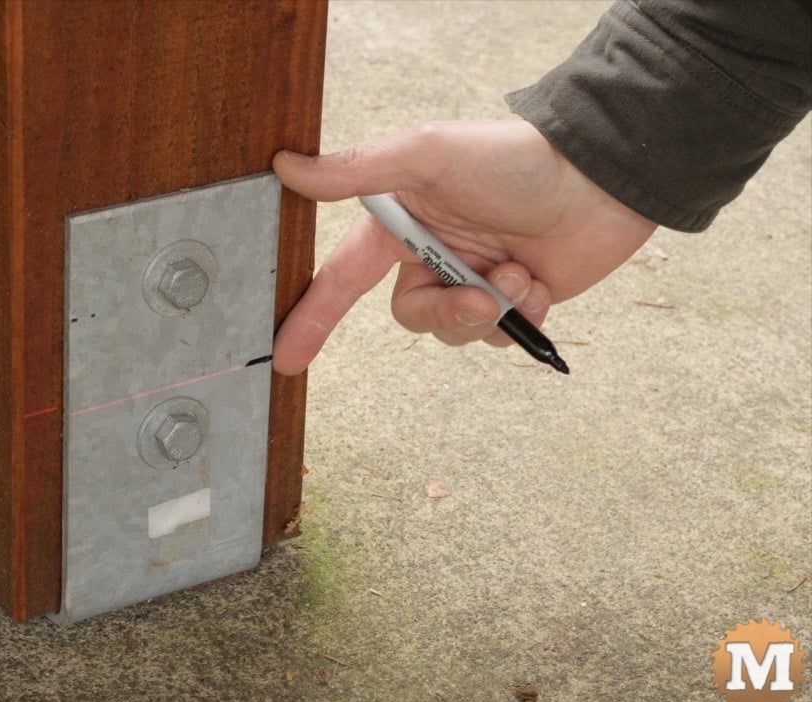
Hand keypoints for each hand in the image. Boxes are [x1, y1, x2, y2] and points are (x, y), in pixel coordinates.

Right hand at [272, 119, 656, 374]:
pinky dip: (525, 316)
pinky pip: (503, 337)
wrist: (603, 177)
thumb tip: (287, 167)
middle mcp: (434, 255)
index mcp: (403, 224)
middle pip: (413, 317)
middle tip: (481, 295)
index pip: (343, 278)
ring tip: (519, 272)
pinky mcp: (518, 300)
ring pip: (459, 333)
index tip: (287, 358)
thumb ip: (356, 169)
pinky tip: (541, 281)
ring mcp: (477, 280)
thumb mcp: (427, 154)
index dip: (313, 317)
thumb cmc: (514, 157)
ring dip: (492, 310)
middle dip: (447, 313)